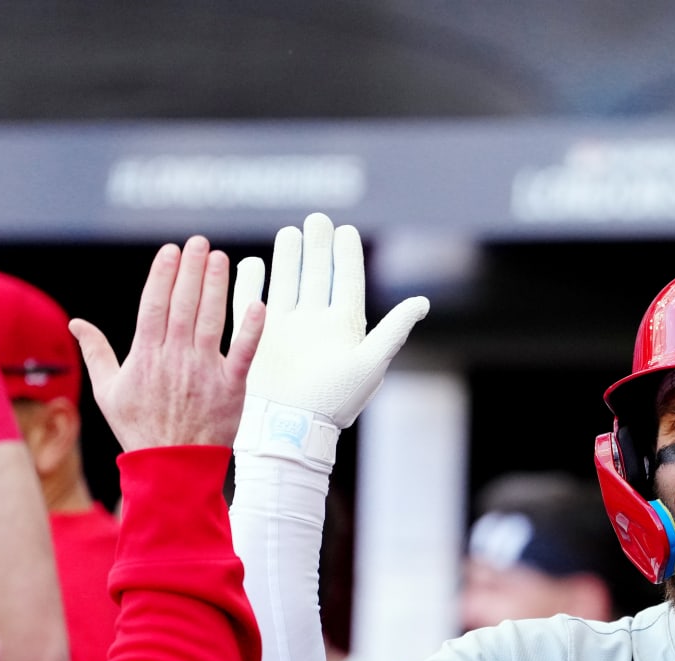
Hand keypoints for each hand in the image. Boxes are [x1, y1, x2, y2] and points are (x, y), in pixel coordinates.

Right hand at [71, 236, 264, 450]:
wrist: (171, 467)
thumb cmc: (139, 428)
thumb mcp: (108, 391)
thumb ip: (96, 352)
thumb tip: (76, 322)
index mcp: (146, 356)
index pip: (154, 304)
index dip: (163, 274)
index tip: (171, 251)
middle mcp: (175, 358)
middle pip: (184, 304)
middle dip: (192, 269)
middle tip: (199, 242)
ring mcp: (204, 371)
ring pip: (211, 320)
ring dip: (217, 286)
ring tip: (220, 258)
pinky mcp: (231, 386)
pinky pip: (244, 353)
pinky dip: (251, 330)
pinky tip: (257, 304)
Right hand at [232, 212, 428, 466]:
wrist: (293, 427)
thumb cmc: (336, 400)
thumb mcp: (371, 363)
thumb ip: (395, 330)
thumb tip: (423, 302)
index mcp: (344, 328)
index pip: (347, 282)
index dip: (347, 257)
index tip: (346, 231)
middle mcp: (315, 324)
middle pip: (316, 276)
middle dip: (318, 248)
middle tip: (317, 220)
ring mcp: (286, 328)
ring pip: (287, 282)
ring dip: (288, 258)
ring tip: (291, 233)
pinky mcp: (259, 336)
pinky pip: (252, 302)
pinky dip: (251, 282)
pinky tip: (252, 262)